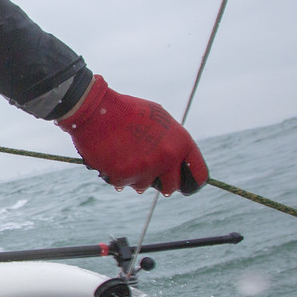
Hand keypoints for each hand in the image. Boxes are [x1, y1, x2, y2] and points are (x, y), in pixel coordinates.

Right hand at [56, 75, 207, 194]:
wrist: (97, 109)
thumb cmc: (128, 110)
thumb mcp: (160, 118)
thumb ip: (172, 141)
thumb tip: (176, 159)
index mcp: (181, 142)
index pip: (199, 175)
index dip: (192, 182)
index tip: (184, 184)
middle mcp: (168, 158)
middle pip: (171, 187)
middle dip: (160, 182)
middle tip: (148, 173)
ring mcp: (146, 168)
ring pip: (144, 186)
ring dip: (135, 176)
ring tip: (124, 157)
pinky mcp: (124, 175)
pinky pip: (122, 184)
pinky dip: (116, 175)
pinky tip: (111, 158)